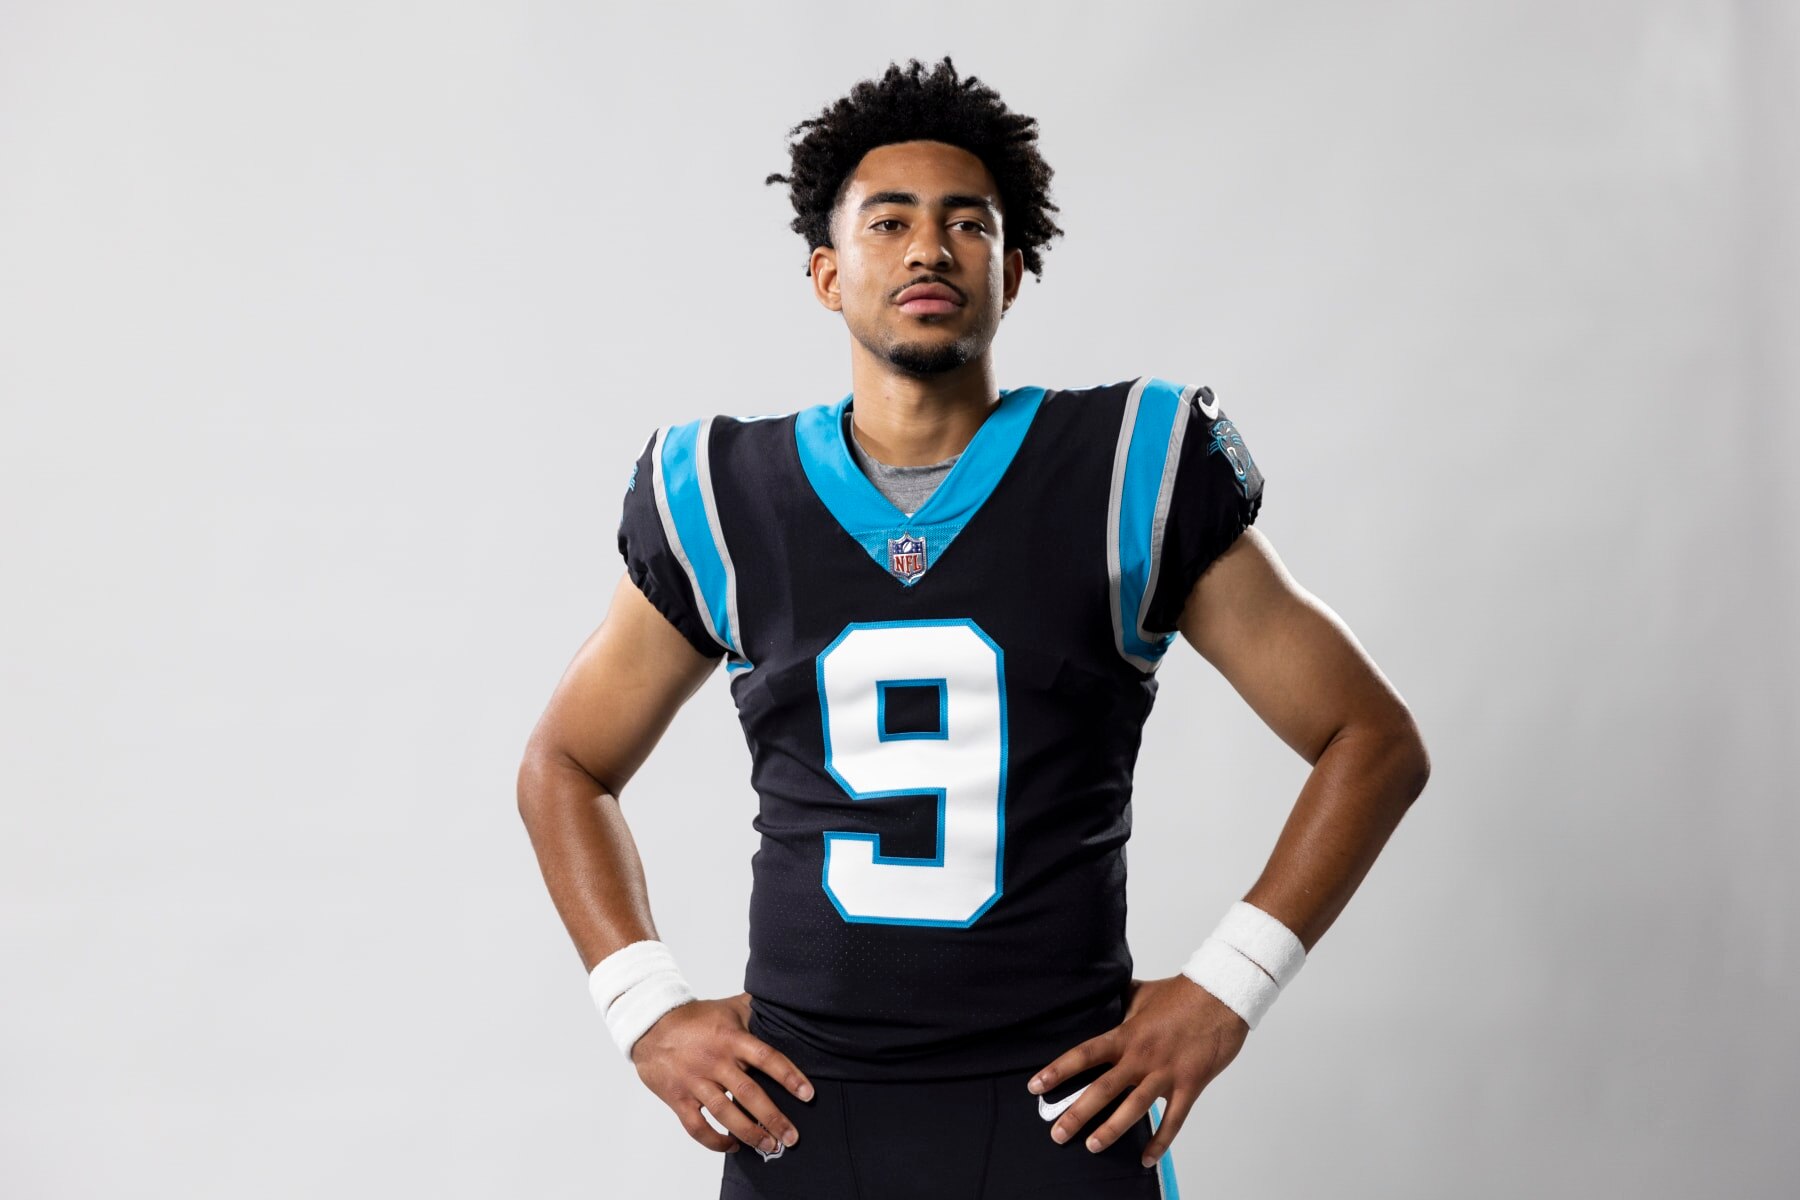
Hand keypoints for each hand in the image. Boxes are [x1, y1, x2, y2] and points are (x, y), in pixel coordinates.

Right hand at [629, 991, 814, 1156]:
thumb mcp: (729, 1007)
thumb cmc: (694, 1018)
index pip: (766, 1058)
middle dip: (773, 1118)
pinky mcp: (678, 1098)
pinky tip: (732, 1145)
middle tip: (792, 1137)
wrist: (650, 1026)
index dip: (789, 1076)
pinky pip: (697, 1127)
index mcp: (731, 1038)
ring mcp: (695, 1081)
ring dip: (749, 1133)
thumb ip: (756, 1009)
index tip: (807, 1094)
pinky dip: (715, 1141)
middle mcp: (715, 1061)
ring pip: (725, 1114)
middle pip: (749, 1093)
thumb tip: (786, 1003)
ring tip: (769, 1145)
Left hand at [1026, 976, 1248, 1165]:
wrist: (1222, 996)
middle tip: (1057, 1133)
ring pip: (1134, 1108)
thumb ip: (1119, 1002)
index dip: (1058, 1070)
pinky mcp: (1190, 1084)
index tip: (1035, 1086)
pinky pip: (1174, 1120)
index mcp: (1127, 1034)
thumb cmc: (1182, 994)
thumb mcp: (1141, 993)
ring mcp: (1166, 1073)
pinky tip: (1147, 1158)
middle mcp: (1142, 1056)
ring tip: (1092, 1147)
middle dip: (1077, 1113)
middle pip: (1103, 1089)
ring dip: (1111, 1130)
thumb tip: (1098, 997)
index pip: (1085, 1054)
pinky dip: (1161, 1142)